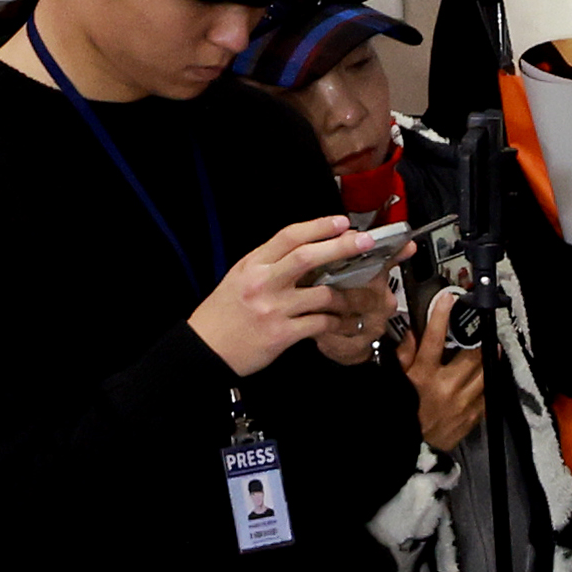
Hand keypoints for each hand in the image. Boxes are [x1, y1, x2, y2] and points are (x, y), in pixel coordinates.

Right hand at [188, 217, 382, 375]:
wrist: (206, 349)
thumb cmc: (224, 313)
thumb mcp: (239, 277)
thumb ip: (269, 263)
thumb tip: (306, 249)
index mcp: (252, 265)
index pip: (288, 236)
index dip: (318, 226)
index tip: (341, 222)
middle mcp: (263, 282)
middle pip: (308, 257)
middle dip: (342, 247)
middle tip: (366, 242)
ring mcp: (273, 308)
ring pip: (323, 294)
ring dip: (348, 295)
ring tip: (362, 296)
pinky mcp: (282, 334)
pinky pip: (320, 323)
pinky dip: (338, 322)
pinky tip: (346, 322)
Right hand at [399, 286, 485, 451]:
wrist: (405, 447)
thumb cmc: (398, 409)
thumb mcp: (395, 381)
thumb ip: (404, 355)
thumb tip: (414, 332)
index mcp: (423, 375)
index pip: (435, 339)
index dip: (442, 316)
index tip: (449, 298)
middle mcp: (446, 387)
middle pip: (472, 355)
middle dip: (480, 339)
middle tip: (484, 327)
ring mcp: (462, 403)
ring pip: (485, 374)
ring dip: (490, 359)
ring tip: (492, 348)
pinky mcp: (471, 418)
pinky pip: (487, 396)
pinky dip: (488, 383)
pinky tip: (488, 375)